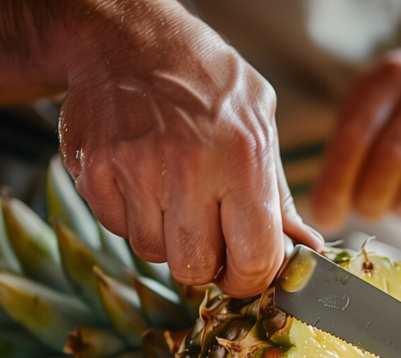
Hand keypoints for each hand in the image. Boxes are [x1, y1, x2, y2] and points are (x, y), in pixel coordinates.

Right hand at [59, 2, 321, 296]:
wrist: (129, 38)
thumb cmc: (204, 81)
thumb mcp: (259, 123)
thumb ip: (278, 194)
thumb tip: (306, 250)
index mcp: (242, 157)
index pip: (254, 259)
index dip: (251, 277)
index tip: (244, 269)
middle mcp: (188, 167)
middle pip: (195, 268)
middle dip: (204, 261)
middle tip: (205, 232)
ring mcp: (135, 170)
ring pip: (152, 253)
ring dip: (165, 236)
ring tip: (170, 191)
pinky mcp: (95, 172)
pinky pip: (117, 229)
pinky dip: (130, 216)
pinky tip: (140, 179)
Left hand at [309, 48, 400, 228]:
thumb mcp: (369, 105)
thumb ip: (343, 153)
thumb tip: (324, 213)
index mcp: (392, 76)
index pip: (357, 135)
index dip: (338, 182)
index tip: (326, 214)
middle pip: (395, 155)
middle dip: (374, 197)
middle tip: (368, 212)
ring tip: (399, 208)